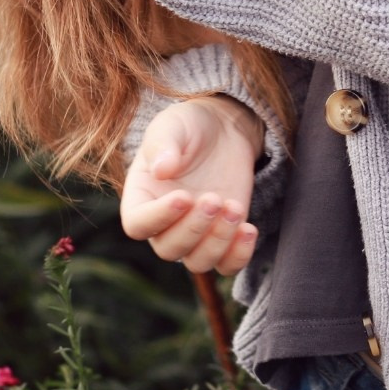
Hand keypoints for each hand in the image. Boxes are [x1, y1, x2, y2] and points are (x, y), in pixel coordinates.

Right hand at [119, 96, 262, 275]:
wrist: (224, 130)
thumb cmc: (190, 126)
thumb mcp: (173, 125)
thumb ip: (164, 144)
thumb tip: (161, 169)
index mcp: (140, 198)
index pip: (138, 225)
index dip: (158, 218)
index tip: (183, 197)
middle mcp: (164, 223)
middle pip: (169, 249)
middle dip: (194, 229)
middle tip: (214, 199)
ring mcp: (195, 233)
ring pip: (198, 262)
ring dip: (218, 242)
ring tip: (235, 208)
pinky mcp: (224, 235)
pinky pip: (227, 265)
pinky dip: (239, 256)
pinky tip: (249, 229)